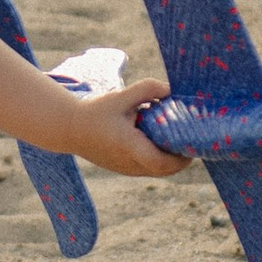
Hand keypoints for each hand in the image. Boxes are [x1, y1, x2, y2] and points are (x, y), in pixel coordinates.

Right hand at [72, 83, 188, 177]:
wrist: (69, 129)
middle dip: (182, 157)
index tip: (192, 140)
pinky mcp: (124, 170)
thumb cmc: (96, 112)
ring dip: (171, 159)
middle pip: (166, 170)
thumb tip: (173, 89)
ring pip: (159, 172)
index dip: (182, 156)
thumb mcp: (121, 96)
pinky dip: (159, 159)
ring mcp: (126, 170)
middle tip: (192, 137)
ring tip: (178, 137)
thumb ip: (148, 89)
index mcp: (129, 147)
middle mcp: (129, 164)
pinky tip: (161, 140)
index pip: (162, 162)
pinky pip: (149, 169)